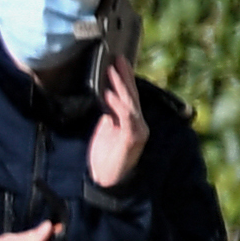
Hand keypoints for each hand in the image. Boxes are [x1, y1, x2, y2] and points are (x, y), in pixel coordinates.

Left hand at [88, 54, 148, 190]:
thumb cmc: (105, 157)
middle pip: (131, 95)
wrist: (108, 182)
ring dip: (121, 86)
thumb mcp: (104, 130)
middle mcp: (137, 123)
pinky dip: (118, 105)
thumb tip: (102, 95)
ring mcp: (137, 131)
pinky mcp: (132, 139)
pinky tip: (109, 94)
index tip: (117, 60)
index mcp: (130, 121)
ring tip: (111, 71)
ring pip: (130, 103)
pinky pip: (126, 118)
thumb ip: (107, 114)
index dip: (124, 78)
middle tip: (116, 58)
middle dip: (124, 76)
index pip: (128, 95)